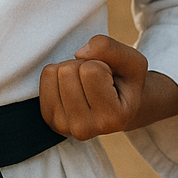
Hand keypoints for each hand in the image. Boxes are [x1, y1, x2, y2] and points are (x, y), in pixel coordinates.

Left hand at [39, 34, 177, 140]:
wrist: (118, 106)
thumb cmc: (126, 83)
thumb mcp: (133, 61)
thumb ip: (111, 49)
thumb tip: (78, 53)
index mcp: (112, 119)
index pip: (90, 70)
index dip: (101, 64)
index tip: (111, 79)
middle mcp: (85, 129)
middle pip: (67, 71)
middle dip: (82, 65)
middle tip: (97, 81)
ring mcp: (63, 126)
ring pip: (53, 72)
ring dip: (70, 69)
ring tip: (86, 85)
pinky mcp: (49, 118)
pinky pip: (45, 77)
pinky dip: (58, 75)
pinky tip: (74, 88)